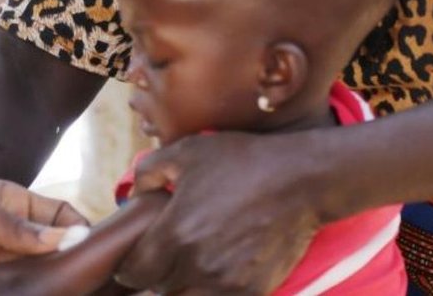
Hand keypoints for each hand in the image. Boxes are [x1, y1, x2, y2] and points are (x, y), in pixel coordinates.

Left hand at [0, 171, 87, 285]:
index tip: (95, 250)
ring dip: (47, 287)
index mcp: (10, 204)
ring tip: (62, 293)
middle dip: (69, 266)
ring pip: (33, 282)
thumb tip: (69, 240)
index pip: (60, 217)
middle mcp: (6, 238)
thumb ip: (15, 227)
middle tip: (88, 280)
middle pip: (52, 254)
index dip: (80, 231)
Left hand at [115, 132, 321, 293]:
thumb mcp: (189, 151)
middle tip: (164, 259)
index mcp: (176, 233)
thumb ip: (149, 170)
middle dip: (157, 276)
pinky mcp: (253, 291)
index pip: (135, 271)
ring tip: (190, 268)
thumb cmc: (244, 161)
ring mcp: (227, 282)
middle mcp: (198, 265)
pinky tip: (220, 272)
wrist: (302, 179)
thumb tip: (132, 196)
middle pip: (159, 289)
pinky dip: (214, 291)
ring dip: (183, 288)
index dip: (130, 267)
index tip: (135, 260)